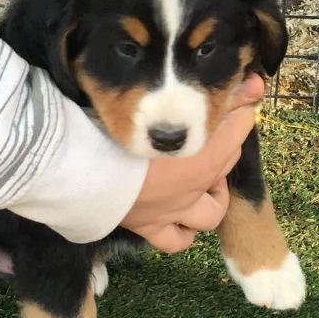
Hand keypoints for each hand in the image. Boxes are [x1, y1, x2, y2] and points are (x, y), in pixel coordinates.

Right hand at [121, 73, 264, 252]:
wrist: (77, 168)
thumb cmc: (112, 127)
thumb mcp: (154, 100)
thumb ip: (192, 87)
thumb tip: (239, 77)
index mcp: (203, 152)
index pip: (239, 125)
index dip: (241, 106)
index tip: (236, 95)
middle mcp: (195, 185)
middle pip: (227, 162)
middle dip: (224, 145)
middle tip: (207, 130)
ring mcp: (174, 211)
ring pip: (211, 213)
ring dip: (213, 196)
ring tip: (201, 181)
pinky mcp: (149, 227)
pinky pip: (176, 240)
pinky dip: (183, 231)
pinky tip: (178, 217)